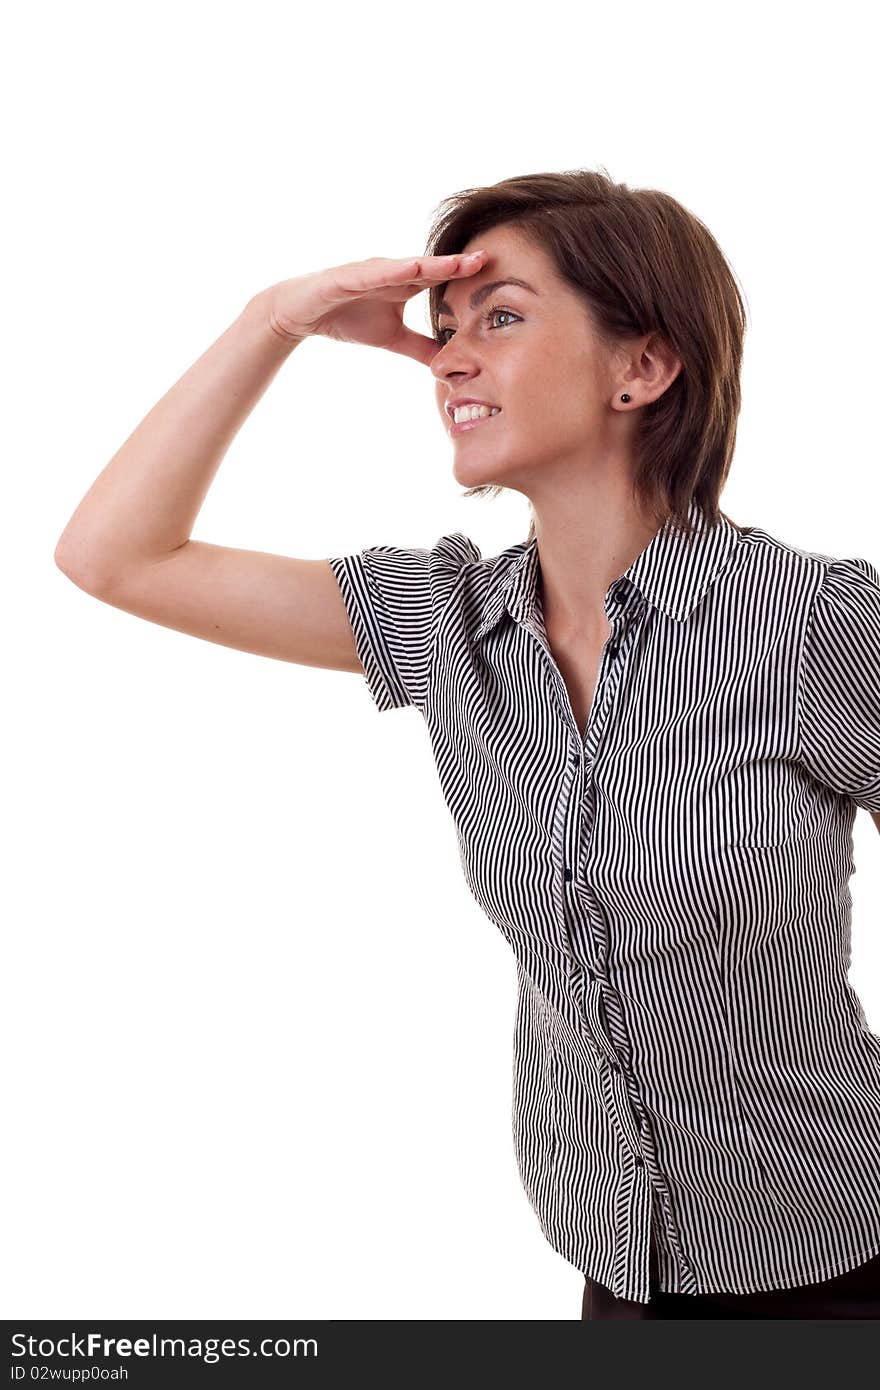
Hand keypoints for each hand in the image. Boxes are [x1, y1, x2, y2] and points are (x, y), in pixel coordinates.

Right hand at [254, 250, 486, 366]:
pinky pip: (371, 273)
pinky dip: (390, 271)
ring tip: (457, 261)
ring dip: (431, 263)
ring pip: (405, 266)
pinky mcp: (345, 277)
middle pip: (430, 266)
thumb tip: (447, 363)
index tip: (499, 275)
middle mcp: (391, 272)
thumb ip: (420, 347)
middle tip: (489, 258)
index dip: (467, 275)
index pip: (441, 278)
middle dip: (458, 262)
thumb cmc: (346, 317)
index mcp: (404, 284)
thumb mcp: (392, 338)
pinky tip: (409, 268)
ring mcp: (369, 272)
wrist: (300, 313)